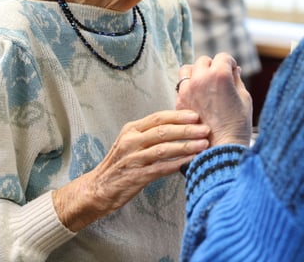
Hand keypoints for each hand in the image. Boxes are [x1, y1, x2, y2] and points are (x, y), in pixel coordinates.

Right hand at [52, 109, 208, 231]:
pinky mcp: (137, 176)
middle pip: (163, 131)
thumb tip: (178, 125)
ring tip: (204, 144)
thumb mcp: (130, 142)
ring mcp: (133, 159)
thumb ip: (149, 133)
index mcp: (131, 129)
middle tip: (205, 129)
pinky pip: (162, 168)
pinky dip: (179, 164)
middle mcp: (131, 141)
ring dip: (186, 146)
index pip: (158, 117)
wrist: (98, 188)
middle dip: (187, 129)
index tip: (196, 115)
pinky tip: (192, 162)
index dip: (178, 116)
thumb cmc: (120, 164)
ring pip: (164, 149)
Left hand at [176, 53, 251, 146]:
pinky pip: (181, 84)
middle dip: (213, 66)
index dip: (230, 63)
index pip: (223, 57)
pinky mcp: (179, 100)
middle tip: (220, 78)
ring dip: (196, 72)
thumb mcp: (245, 99)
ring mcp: (188, 89)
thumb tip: (234, 69)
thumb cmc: (237, 126)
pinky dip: (188, 86)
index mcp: (220, 75)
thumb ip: (237, 80)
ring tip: (204, 83)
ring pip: (188, 69)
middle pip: (204, 61)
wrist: (221, 149)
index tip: (232, 71)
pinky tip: (198, 95)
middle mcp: (201, 78)